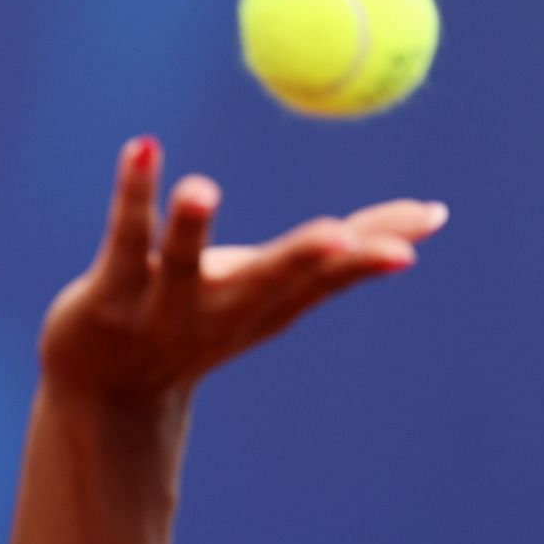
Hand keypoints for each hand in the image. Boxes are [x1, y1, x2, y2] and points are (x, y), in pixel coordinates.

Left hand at [38, 135, 446, 411]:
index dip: (373, 248)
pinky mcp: (108, 294)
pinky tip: (142, 149)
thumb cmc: (201, 324)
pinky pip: (123, 236)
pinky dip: (133, 191)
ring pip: (180, 263)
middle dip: (303, 260)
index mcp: (268, 306)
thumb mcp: (275, 295)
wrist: (107, 394)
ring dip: (192, 225)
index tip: (426, 223)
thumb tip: (435, 217)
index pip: (328, 274)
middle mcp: (222, 310)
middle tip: (338, 236)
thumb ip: (343, 257)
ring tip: (201, 187)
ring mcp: (162, 306)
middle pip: (266, 282)